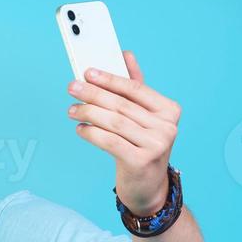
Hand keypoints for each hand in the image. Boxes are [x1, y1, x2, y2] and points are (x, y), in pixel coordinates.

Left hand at [66, 51, 181, 215]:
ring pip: (114, 123)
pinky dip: (92, 133)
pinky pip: (109, 142)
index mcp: (169, 110)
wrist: (148, 188)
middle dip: (93, 94)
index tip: (88, 71)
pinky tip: (80, 129)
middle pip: (122, 105)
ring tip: (72, 110)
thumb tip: (125, 54)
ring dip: (88, 113)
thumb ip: (136, 87)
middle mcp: (167, 127)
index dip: (110, 78)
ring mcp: (156, 145)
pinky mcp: (141, 161)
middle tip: (72, 87)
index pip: (135, 88)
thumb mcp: (143, 117)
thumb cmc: (142, 147)